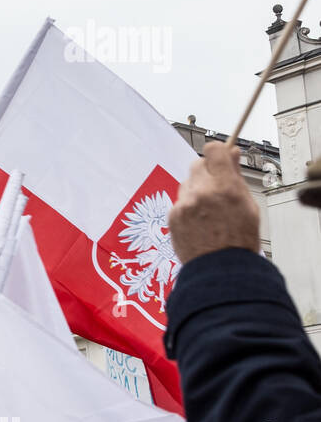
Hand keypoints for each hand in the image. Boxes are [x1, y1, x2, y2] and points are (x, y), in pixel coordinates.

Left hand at [168, 142, 260, 263]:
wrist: (220, 270)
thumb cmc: (239, 241)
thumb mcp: (248, 205)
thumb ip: (236, 177)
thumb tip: (233, 154)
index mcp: (226, 188)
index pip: (213, 151)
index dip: (217, 152)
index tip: (220, 157)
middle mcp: (202, 193)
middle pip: (197, 165)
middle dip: (206, 172)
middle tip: (216, 188)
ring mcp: (184, 205)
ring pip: (187, 184)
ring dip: (196, 191)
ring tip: (208, 212)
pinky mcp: (172, 216)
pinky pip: (180, 202)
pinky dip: (187, 207)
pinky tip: (198, 222)